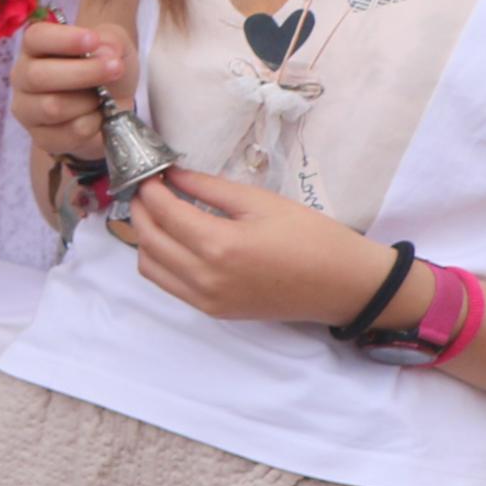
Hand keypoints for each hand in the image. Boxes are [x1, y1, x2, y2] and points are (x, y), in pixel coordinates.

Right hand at [10, 19, 127, 163]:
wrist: (114, 106)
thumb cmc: (105, 69)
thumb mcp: (115, 46)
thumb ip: (111, 41)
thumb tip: (105, 52)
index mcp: (36, 48)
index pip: (35, 38)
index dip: (63, 39)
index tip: (92, 39)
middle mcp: (23, 77)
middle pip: (38, 76)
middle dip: (83, 73)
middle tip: (116, 68)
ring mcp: (27, 110)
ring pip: (51, 107)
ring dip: (89, 102)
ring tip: (105, 98)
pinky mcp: (41, 138)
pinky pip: (67, 133)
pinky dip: (92, 125)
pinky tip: (98, 118)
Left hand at [125, 166, 394, 325]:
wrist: (345, 285)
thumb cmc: (312, 237)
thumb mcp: (261, 202)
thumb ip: (209, 188)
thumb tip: (172, 174)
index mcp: (220, 246)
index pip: (164, 213)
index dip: (149, 190)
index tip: (146, 173)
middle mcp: (205, 278)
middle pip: (148, 240)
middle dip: (140, 211)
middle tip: (146, 190)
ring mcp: (207, 300)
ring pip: (151, 267)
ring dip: (145, 238)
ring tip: (158, 214)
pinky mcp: (214, 312)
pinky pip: (169, 285)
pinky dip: (160, 261)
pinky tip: (174, 241)